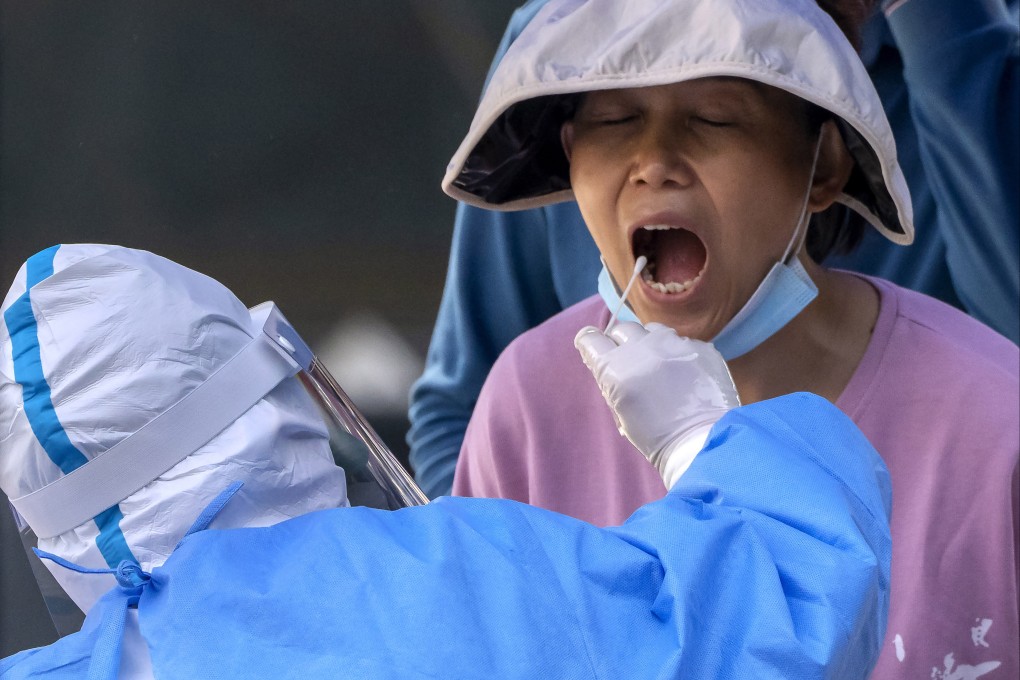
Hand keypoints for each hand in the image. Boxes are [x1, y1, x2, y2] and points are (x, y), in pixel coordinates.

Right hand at [574, 322, 739, 487]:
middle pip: (622, 329)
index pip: (590, 338)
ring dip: (651, 343)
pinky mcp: (700, 347)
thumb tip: (612, 363)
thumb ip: (612, 382)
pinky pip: (682, 342)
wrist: (704, 443)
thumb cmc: (656, 438)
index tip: (597, 350)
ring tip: (661, 366)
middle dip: (622, 343)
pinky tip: (687, 376)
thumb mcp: (621, 412)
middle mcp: (642, 348)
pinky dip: (679, 355)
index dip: (591, 344)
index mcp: (614, 368)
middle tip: (632, 363)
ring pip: (653, 330)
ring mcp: (673, 344)